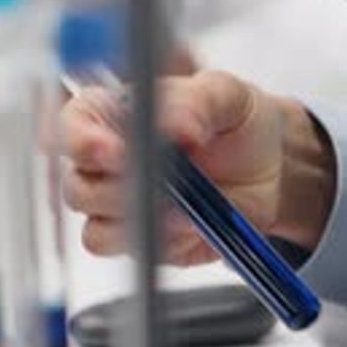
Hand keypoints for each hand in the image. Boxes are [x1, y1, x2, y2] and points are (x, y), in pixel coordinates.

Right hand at [60, 66, 335, 265]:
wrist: (273, 168)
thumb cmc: (237, 121)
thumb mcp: (225, 95)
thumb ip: (196, 103)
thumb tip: (174, 126)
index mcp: (112, 115)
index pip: (73, 126)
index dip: (82, 140)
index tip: (112, 149)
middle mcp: (108, 164)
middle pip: (77, 187)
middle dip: (114, 189)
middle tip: (158, 181)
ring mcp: (123, 208)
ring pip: (97, 229)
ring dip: (138, 219)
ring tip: (182, 204)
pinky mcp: (147, 241)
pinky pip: (134, 251)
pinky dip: (160, 241)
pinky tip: (191, 223)